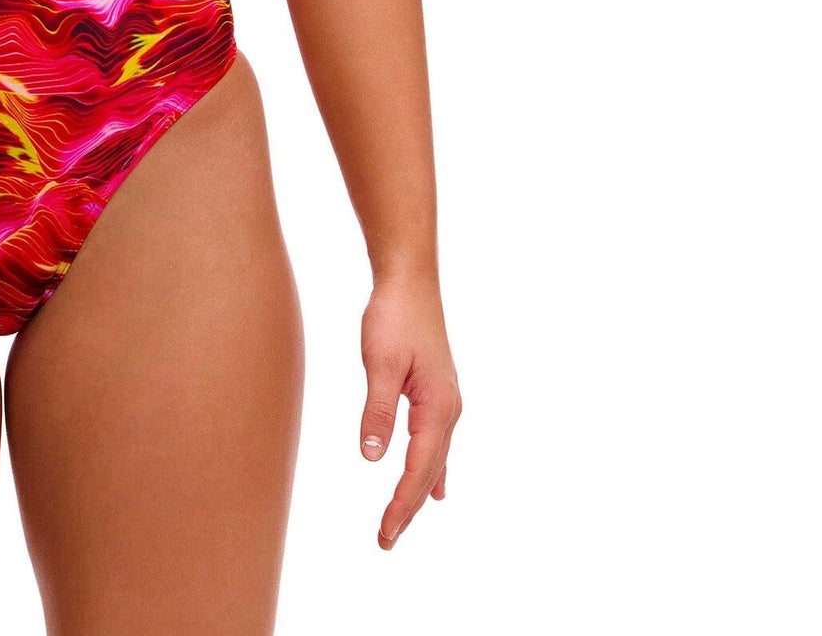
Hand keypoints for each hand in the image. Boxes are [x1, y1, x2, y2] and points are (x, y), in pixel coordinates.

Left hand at [359, 273, 460, 549]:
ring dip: (418, 491)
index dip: (402, 504)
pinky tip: (436, 488)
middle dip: (408, 507)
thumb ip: (378, 410)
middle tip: (385, 541)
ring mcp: (445, 402)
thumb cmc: (394, 316)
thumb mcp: (380, 362)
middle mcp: (448, 410)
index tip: (385, 533)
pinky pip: (436, 444)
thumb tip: (373, 457)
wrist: (410, 280)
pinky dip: (433, 470)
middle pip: (430, 472)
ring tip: (403, 522)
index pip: (419, 469)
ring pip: (434, 460)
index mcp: (438, 407)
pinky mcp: (437, 393)